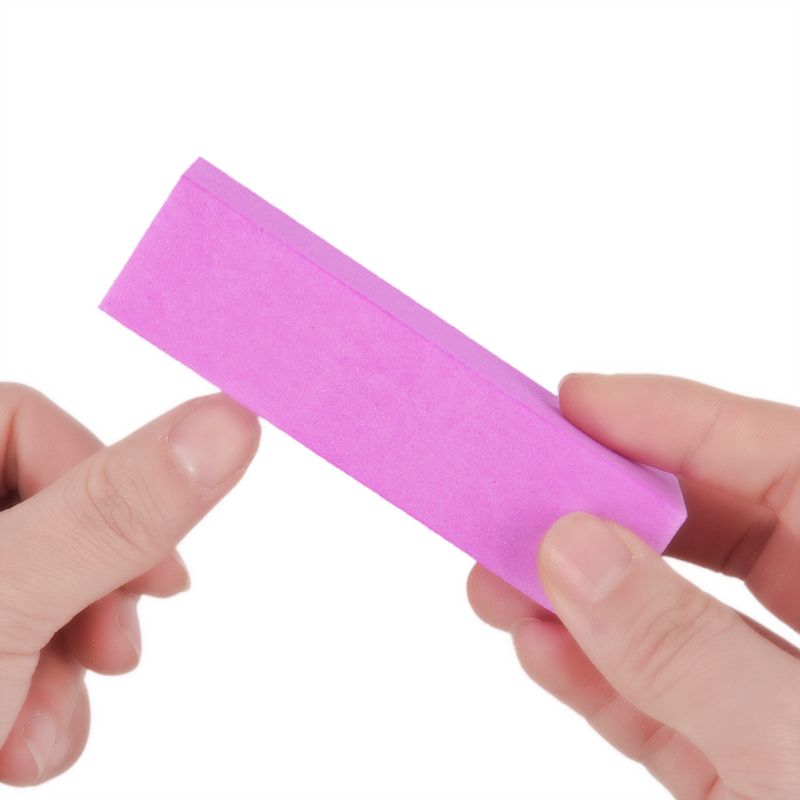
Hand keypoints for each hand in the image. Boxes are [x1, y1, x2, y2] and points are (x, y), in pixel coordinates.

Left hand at [0, 384, 259, 785]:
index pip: (19, 421)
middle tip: (113, 660)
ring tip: (39, 740)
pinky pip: (8, 642)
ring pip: (31, 587)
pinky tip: (16, 749)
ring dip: (61, 663)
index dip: (107, 488)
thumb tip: (232, 418)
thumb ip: (116, 509)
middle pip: (37, 513)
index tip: (163, 579)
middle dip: (86, 594)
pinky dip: (30, 695)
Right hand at [468, 374, 799, 799]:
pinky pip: (666, 697)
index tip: (572, 401)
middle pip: (715, 530)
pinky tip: (540, 647)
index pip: (776, 460)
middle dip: (605, 513)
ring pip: (675, 616)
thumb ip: (684, 648)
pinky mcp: (744, 758)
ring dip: (579, 598)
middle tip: (517, 489)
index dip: (670, 418)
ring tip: (497, 581)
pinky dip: (598, 673)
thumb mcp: (793, 749)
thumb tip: (572, 549)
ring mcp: (785, 697)